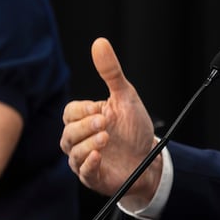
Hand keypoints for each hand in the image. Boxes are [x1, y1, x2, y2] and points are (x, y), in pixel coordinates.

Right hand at [60, 37, 160, 204]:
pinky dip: (88, 163)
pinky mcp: (93, 176)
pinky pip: (83, 171)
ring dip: (87, 144)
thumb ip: (111, 72)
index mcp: (85, 119)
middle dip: (85, 126)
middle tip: (104, 123)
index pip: (70, 112)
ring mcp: (85, 158)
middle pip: (68, 132)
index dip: (81, 110)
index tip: (97, 108)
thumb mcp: (126, 97)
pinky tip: (99, 156)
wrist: (150, 159)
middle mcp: (81, 139)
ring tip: (106, 138)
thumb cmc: (134, 128)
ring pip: (72, 152)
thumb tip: (99, 42)